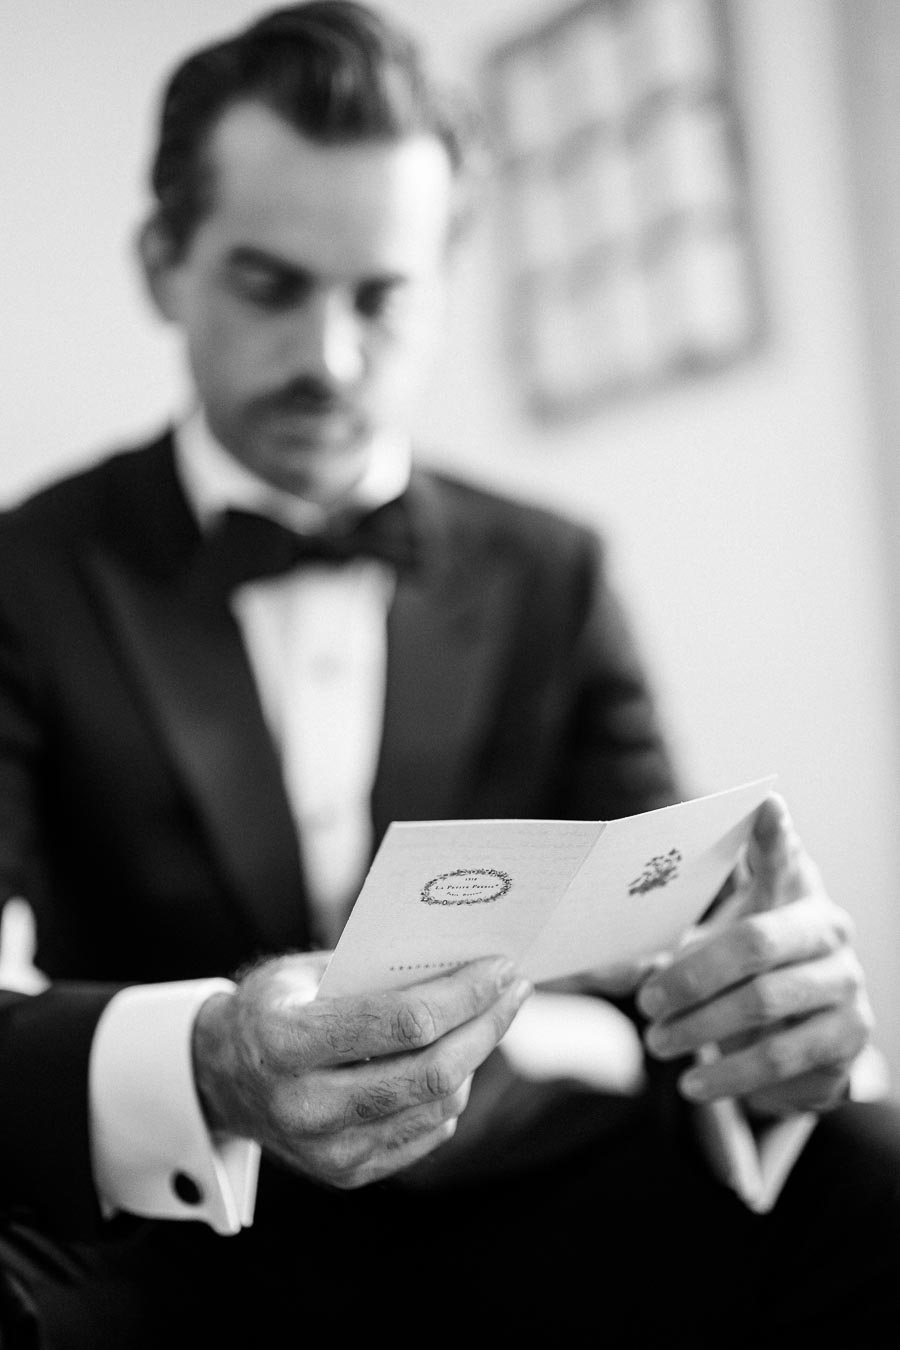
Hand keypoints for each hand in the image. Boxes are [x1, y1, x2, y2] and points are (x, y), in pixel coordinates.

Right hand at [192, 951, 531, 1187]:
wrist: (222, 1075)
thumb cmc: (274, 1006)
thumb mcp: (305, 971)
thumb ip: (372, 970)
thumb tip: (462, 958)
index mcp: (288, 1042)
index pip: (404, 1022)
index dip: (465, 993)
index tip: (501, 967)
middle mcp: (305, 1105)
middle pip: (432, 1071)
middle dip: (487, 1025)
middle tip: (515, 990)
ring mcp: (326, 1150)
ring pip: (439, 1105)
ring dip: (475, 1057)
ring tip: (487, 1018)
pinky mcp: (346, 1173)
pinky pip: (427, 1131)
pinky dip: (451, 1091)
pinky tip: (455, 1058)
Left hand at [636, 794, 873, 1117]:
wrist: (803, 1036)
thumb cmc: (740, 974)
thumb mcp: (703, 950)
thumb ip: (652, 949)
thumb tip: (577, 968)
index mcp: (794, 895)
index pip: (784, 856)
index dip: (774, 833)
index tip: (763, 803)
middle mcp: (829, 935)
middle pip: (754, 944)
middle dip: (691, 976)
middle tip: (646, 1004)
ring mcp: (847, 990)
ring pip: (766, 1011)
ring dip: (703, 1035)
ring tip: (658, 1048)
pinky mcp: (850, 1047)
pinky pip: (786, 1066)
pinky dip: (735, 1081)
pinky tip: (702, 1087)